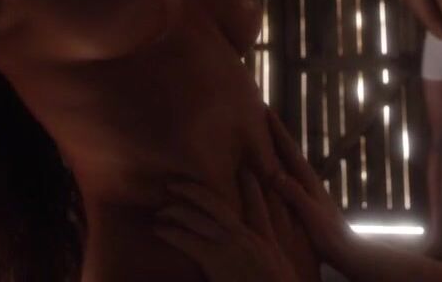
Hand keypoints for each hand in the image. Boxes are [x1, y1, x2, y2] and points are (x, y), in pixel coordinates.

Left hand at [155, 171, 299, 281]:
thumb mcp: (282, 272)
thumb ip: (271, 261)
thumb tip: (261, 259)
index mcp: (268, 243)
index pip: (259, 207)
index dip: (251, 187)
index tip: (244, 170)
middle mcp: (249, 238)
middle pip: (219, 204)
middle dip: (195, 191)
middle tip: (177, 184)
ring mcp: (232, 246)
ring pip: (199, 217)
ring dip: (177, 210)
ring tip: (162, 210)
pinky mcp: (215, 260)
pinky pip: (187, 240)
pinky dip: (170, 233)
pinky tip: (159, 230)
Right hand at [265, 108, 353, 266]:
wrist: (346, 250)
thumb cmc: (328, 235)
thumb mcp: (310, 214)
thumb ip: (295, 194)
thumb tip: (276, 174)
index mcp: (307, 180)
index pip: (288, 149)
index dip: (276, 129)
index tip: (264, 108)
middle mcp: (307, 180)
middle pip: (286, 150)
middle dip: (273, 131)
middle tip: (259, 112)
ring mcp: (306, 188)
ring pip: (286, 161)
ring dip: (274, 146)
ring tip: (260, 133)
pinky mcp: (305, 199)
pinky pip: (285, 175)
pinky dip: (276, 165)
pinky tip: (270, 168)